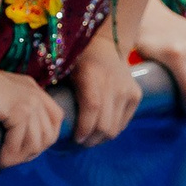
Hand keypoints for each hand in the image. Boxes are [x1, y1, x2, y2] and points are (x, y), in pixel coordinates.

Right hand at [0, 64, 64, 166]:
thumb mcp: (4, 91)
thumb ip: (15, 104)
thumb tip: (15, 130)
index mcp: (35, 90)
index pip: (56, 118)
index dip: (47, 138)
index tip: (28, 149)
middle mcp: (37, 97)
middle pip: (49, 136)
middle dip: (31, 153)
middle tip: (12, 159)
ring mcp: (30, 104)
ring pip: (34, 143)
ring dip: (18, 158)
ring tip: (2, 162)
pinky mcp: (18, 112)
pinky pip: (17, 142)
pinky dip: (7, 156)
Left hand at [68, 31, 140, 145]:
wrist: (107, 44)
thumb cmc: (79, 59)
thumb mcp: (66, 70)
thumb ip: (59, 92)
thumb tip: (49, 120)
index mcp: (91, 74)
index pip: (91, 108)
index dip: (84, 128)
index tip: (75, 138)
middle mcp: (113, 83)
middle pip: (105, 124)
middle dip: (91, 139)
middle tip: (81, 141)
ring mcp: (127, 90)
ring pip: (115, 128)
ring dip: (101, 138)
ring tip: (91, 137)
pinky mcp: (136, 95)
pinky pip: (124, 123)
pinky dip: (113, 130)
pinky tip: (102, 128)